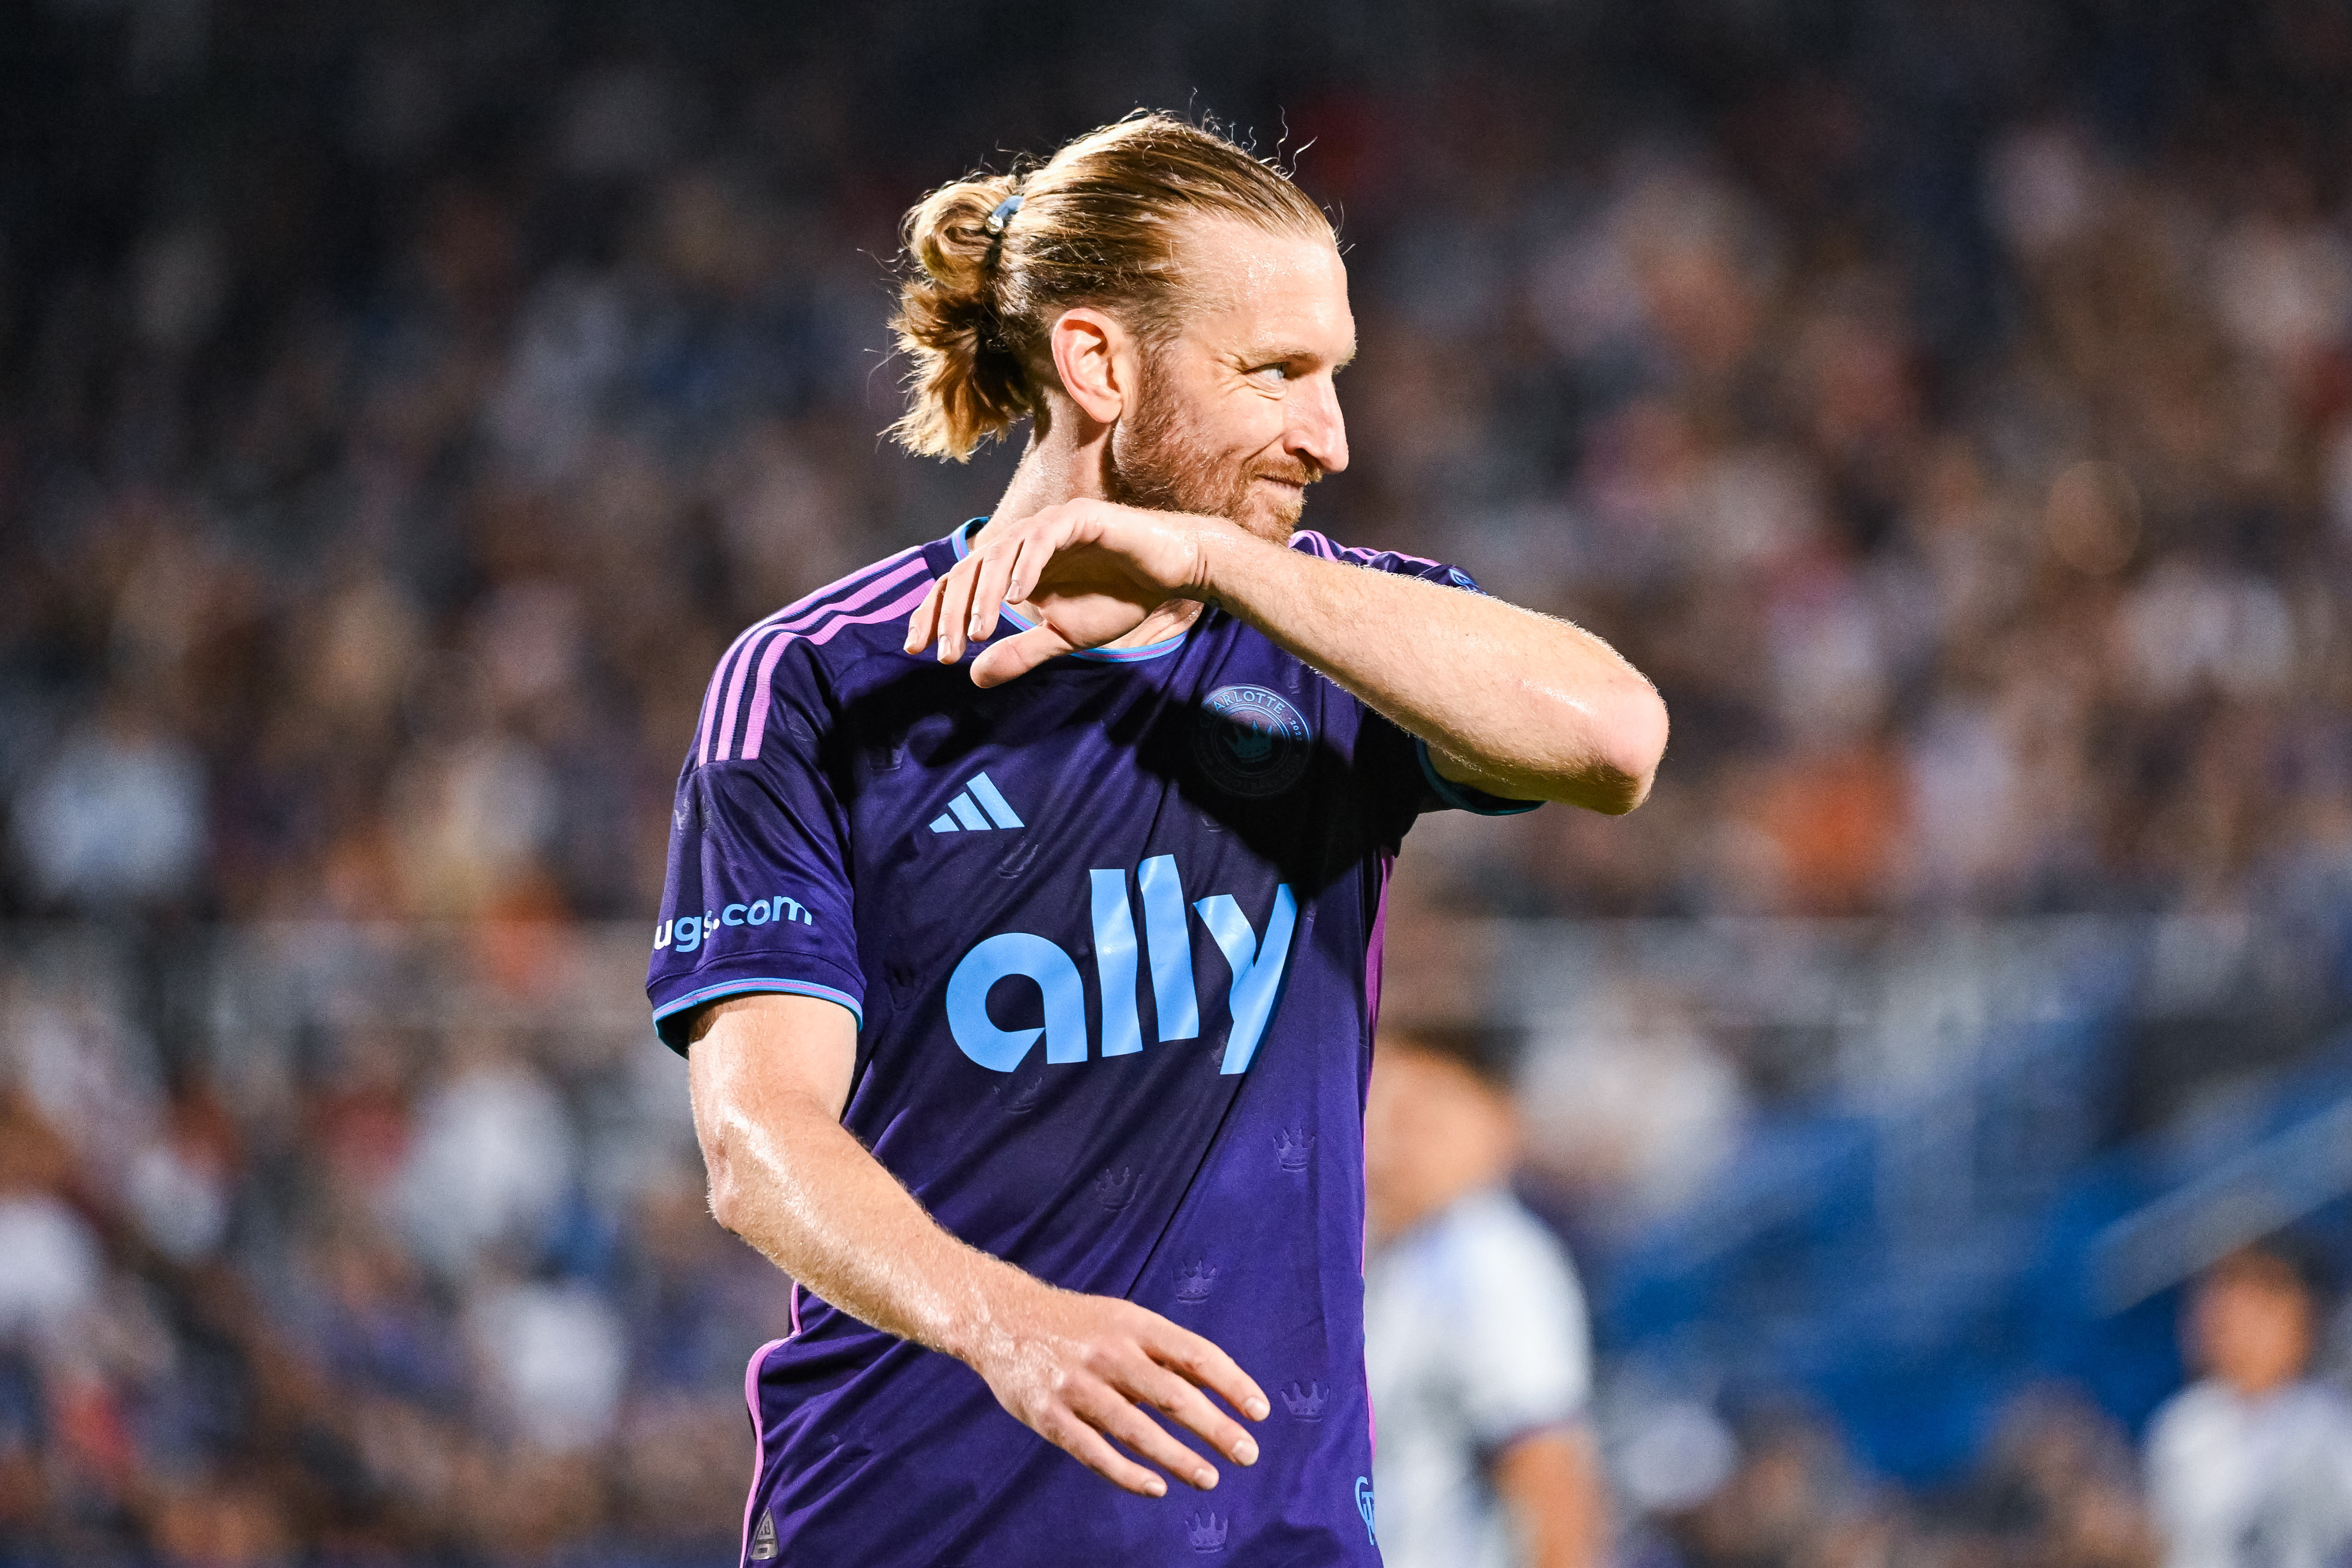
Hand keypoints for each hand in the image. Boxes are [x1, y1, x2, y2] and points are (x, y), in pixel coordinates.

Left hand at [902, 500, 1220, 686]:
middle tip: (948, 652)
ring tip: (982, 632)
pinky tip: (1019, 599)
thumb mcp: (1063, 637)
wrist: (1172, 575)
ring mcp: (1047, 526)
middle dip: (953, 612)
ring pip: (1000, 553)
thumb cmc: (1119, 599)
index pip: (958, 584)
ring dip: (986, 595)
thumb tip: (975, 676)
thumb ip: (1021, 651)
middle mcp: (1021, 543)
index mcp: (1012, 567)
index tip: (918, 650)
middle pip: (968, 569)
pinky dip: (1028, 567)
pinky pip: (1042, 538)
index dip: (934, 613)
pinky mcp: (1078, 518)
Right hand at [959, 1279, 1269, 1497]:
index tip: (1259, 1411)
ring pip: (1136, 1429)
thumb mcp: (1122, 1320)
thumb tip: (1218, 1393)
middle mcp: (1108, 1352)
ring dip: (1177, 1458)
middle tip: (1247, 1454)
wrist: (1001, 1319)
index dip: (1231, 1383)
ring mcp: (1077, 1385)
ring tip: (1208, 1478)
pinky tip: (1156, 1488)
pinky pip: (1094, 1451)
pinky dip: (1127, 1473)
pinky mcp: (1049, 1415)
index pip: (1195, 1355)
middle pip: (1172, 1395)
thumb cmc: (1078, 1325)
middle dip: (1214, 1428)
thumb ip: (1163, 1353)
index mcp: (1134, 1324)